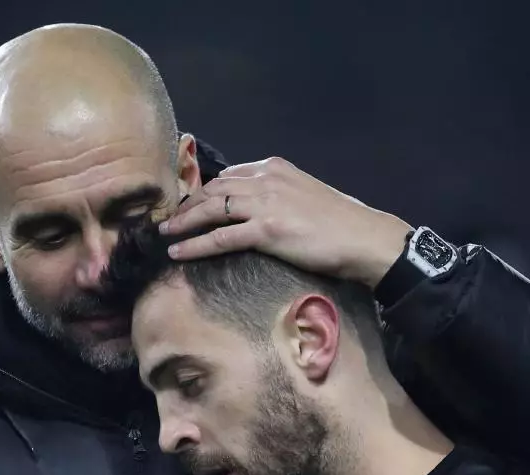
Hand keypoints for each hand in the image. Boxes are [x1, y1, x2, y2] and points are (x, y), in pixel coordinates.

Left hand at [160, 157, 412, 286]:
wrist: (365, 238)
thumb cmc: (341, 224)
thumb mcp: (305, 196)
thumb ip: (278, 195)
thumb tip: (256, 210)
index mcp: (275, 168)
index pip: (228, 176)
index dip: (204, 191)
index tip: (189, 204)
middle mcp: (266, 179)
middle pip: (213, 189)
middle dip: (187, 204)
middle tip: (167, 218)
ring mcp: (265, 203)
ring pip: (211, 209)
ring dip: (183, 222)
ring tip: (164, 233)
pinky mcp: (267, 230)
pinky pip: (220, 237)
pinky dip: (196, 244)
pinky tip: (178, 252)